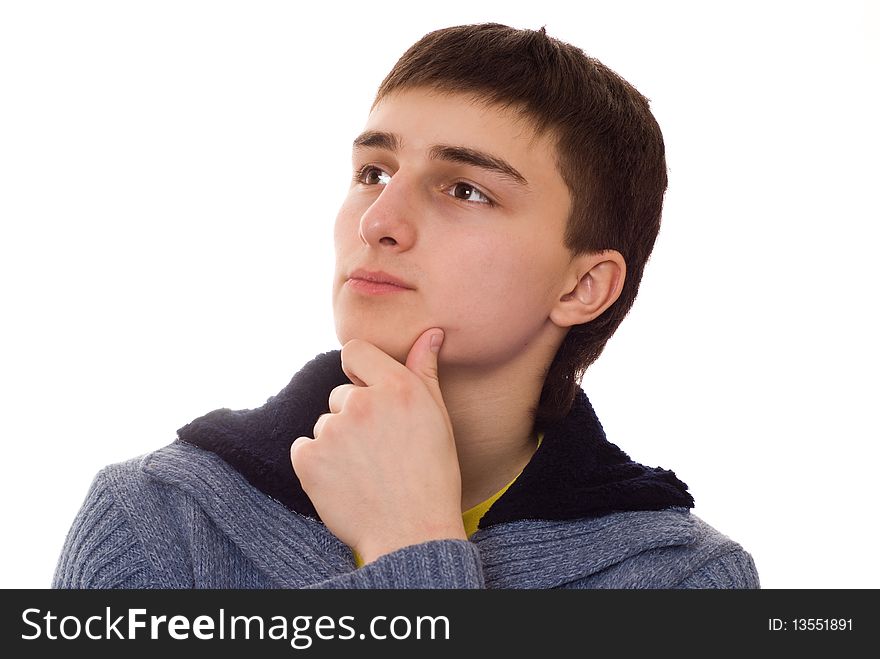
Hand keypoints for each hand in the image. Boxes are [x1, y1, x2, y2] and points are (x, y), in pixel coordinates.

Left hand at [290, 328, 465, 564]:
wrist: (412, 532)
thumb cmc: (432, 474)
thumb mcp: (436, 416)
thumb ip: (424, 370)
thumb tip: (430, 333)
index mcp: (397, 387)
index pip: (355, 351)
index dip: (360, 372)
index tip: (371, 397)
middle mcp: (362, 402)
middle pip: (341, 395)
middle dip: (354, 418)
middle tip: (380, 451)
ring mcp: (333, 430)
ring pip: (325, 425)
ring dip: (337, 443)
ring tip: (366, 472)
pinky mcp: (309, 458)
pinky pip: (305, 448)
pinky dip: (318, 464)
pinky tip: (345, 482)